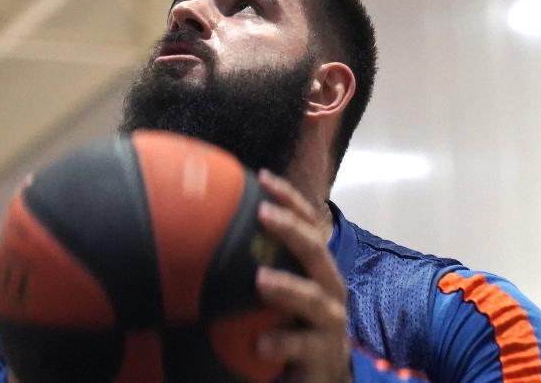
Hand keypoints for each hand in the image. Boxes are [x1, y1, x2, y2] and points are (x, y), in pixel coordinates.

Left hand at [255, 169, 352, 382]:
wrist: (317, 374)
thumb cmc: (293, 322)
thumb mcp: (278, 289)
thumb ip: (258, 263)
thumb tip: (211, 230)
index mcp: (317, 267)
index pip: (309, 223)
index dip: (290, 199)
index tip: (263, 177)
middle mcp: (329, 287)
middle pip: (315, 251)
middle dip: (291, 231)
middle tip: (263, 214)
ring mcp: (329, 321)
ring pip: (312, 298)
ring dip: (287, 286)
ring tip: (260, 280)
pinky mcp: (322, 354)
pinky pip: (303, 346)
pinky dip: (283, 342)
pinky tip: (261, 343)